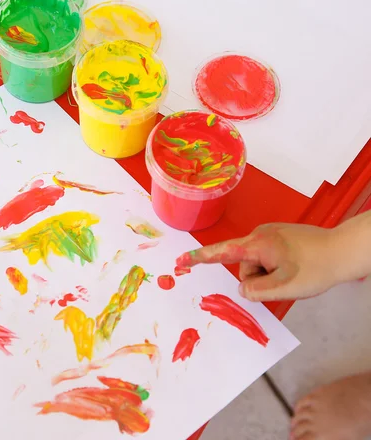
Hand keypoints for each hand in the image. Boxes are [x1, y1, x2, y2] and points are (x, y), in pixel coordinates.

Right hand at [176, 223, 342, 301]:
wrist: (343, 250)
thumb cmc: (316, 267)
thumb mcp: (285, 287)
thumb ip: (256, 291)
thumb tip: (242, 289)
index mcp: (256, 244)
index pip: (220, 252)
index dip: (198, 258)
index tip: (180, 261)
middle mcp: (259, 234)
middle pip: (243, 264)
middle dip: (257, 278)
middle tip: (283, 283)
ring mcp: (270, 233)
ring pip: (257, 262)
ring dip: (269, 273)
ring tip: (293, 274)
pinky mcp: (279, 236)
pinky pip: (267, 255)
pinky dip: (275, 266)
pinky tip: (294, 268)